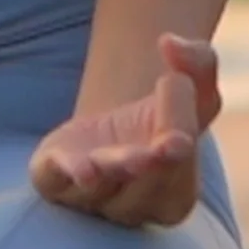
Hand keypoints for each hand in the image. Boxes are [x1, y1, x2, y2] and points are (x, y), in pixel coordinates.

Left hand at [28, 33, 220, 227]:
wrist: (108, 133)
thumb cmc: (161, 117)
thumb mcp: (192, 84)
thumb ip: (198, 62)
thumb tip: (171, 43)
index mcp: (176, 193)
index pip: (179, 161)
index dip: (178, 119)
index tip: (174, 79)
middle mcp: (134, 205)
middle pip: (145, 182)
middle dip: (152, 161)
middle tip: (165, 141)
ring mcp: (90, 196)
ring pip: (102, 187)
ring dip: (110, 170)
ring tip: (113, 159)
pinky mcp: (50, 179)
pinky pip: (55, 182)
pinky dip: (67, 173)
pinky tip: (79, 167)